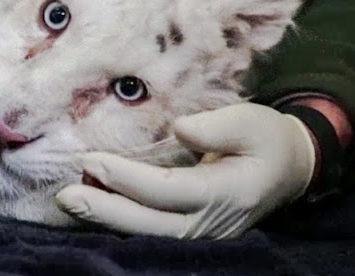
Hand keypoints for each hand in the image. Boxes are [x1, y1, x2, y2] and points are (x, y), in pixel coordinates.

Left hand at [56, 103, 315, 238]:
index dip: (127, 179)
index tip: (90, 161)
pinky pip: (151, 230)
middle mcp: (211, 221)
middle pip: (151, 224)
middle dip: (104, 210)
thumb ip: (216, 126)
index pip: (169, 191)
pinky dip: (120, 220)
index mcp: (227, 192)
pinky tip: (93, 207)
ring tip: (70, 203)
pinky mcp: (192, 229)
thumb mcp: (251, 122)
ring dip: (107, 218)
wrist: (289, 168)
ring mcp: (202, 232)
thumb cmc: (267, 139)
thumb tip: (178, 130)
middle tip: (64, 196)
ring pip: (148, 233)